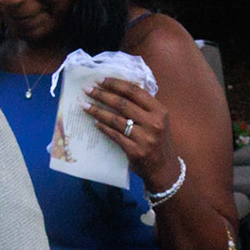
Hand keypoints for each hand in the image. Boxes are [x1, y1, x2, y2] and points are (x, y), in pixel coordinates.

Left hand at [86, 78, 178, 192]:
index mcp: (159, 111)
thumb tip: (118, 90)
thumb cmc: (158, 142)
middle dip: (102, 95)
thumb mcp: (158, 121)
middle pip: (122, 103)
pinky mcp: (135, 150)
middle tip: (88, 90)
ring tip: (85, 105)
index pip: (135, 91)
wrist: (164, 169)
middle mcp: (153, 122)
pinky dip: (103, 127)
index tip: (101, 80)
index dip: (116, 84)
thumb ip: (143, 107)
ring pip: (116, 119)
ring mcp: (144, 137)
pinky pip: (115, 135)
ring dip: (98, 111)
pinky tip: (95, 123)